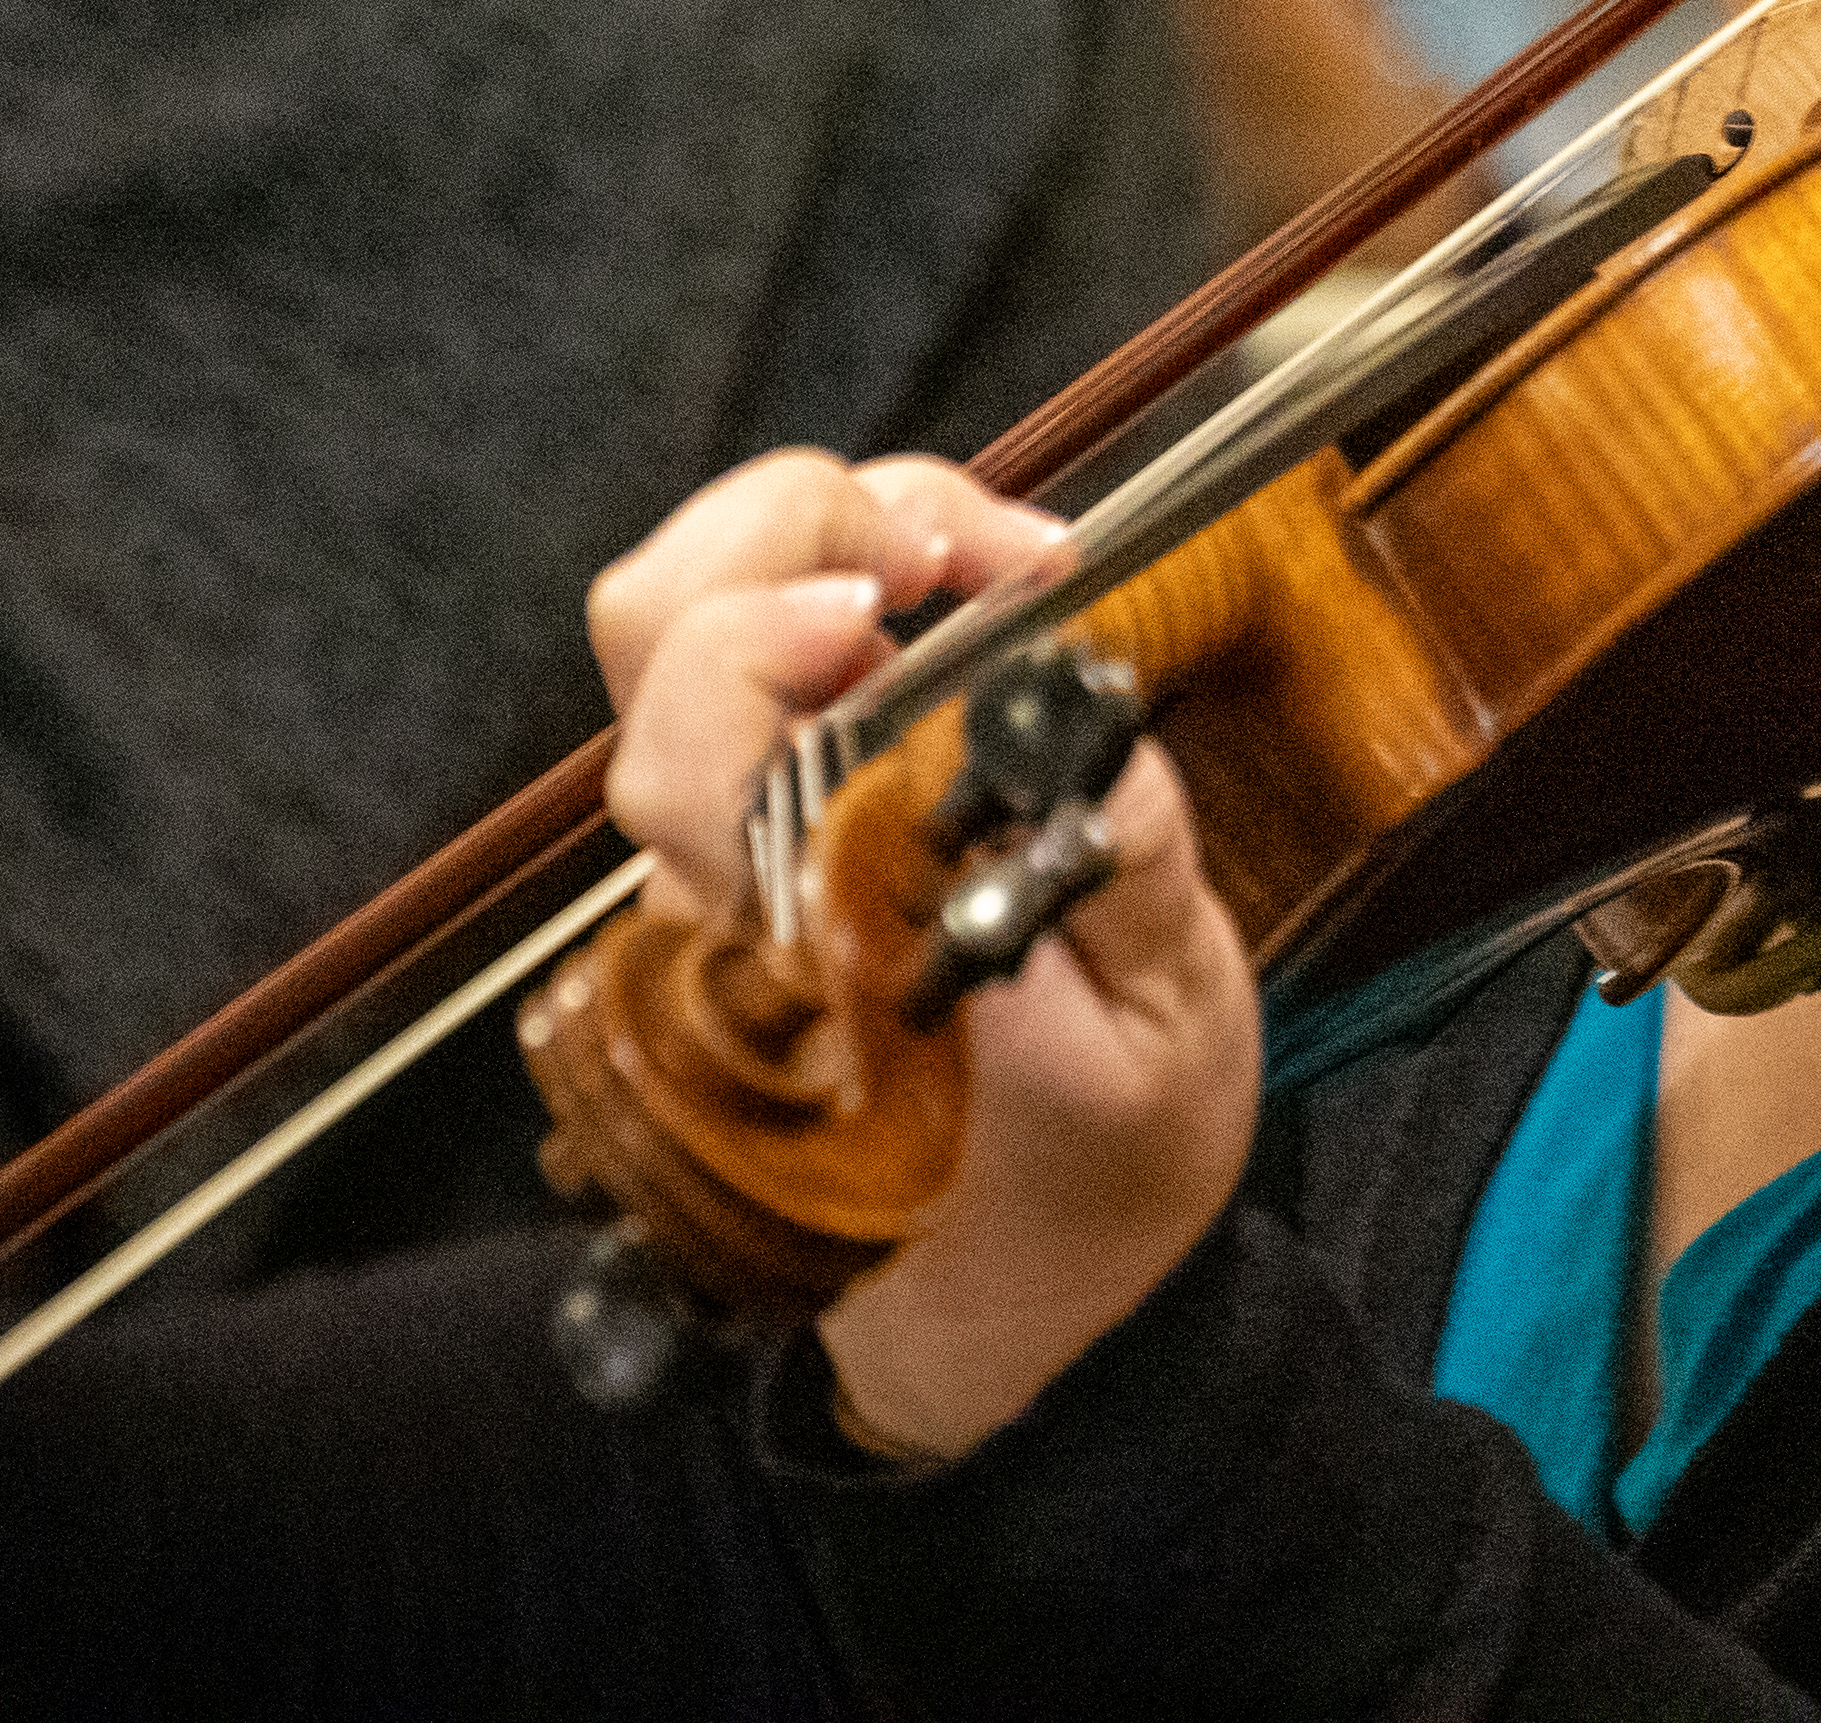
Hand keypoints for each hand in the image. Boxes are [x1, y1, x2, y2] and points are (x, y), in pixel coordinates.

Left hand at [586, 455, 1266, 1463]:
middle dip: (801, 523)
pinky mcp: (791, 815)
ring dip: (837, 528)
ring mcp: (751, 841)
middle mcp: (738, 877)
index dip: (770, 632)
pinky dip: (867, 569)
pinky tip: (976, 592)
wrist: (1034, 1296)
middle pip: (659, 629)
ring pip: (697, 615)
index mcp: (803, 941)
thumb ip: (1122, 880)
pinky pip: (775, 646)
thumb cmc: (1090, 1184)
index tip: (914, 596)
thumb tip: (1087, 721)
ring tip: (984, 549)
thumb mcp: (1161, 1042)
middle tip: (960, 546)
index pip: (695, 744)